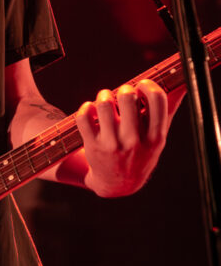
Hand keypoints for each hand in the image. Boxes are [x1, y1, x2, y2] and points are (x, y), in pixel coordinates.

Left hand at [76, 79, 182, 196]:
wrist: (119, 184)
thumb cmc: (141, 152)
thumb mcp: (158, 136)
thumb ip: (168, 109)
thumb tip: (181, 81)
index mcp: (155, 136)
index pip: (156, 99)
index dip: (147, 85)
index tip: (141, 86)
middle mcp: (135, 141)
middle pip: (127, 96)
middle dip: (124, 88)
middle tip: (122, 94)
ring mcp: (112, 144)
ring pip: (104, 103)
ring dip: (104, 95)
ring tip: (106, 100)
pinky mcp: (93, 146)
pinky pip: (84, 116)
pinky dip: (86, 107)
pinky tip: (92, 111)